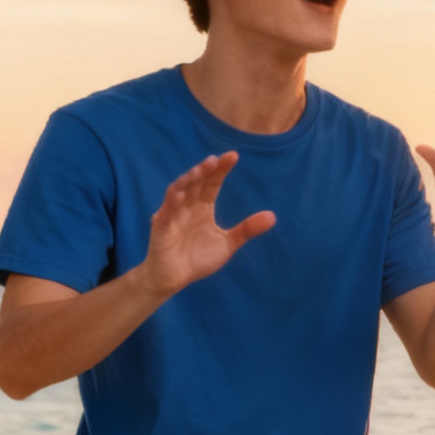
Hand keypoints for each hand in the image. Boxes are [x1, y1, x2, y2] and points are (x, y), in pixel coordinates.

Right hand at [137, 152, 275, 296]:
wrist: (174, 278)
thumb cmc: (197, 259)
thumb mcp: (227, 243)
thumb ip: (247, 229)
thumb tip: (273, 216)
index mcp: (203, 207)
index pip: (212, 183)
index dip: (221, 169)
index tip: (234, 156)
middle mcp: (188, 206)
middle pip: (196, 182)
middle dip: (206, 170)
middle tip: (217, 159)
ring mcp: (173, 214)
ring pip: (179, 190)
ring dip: (190, 179)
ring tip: (203, 168)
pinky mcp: (162, 227)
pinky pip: (166, 211)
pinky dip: (172, 201)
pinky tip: (180, 191)